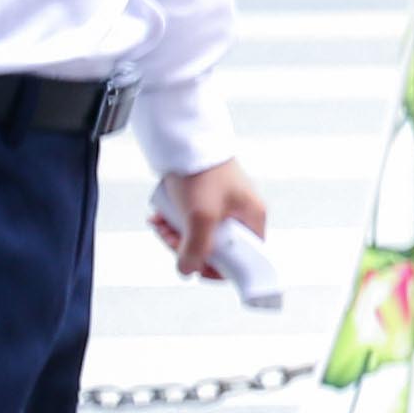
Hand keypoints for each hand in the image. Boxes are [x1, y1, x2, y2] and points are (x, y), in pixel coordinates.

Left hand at [150, 156, 268, 279]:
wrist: (188, 141)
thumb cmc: (203, 174)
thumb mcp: (201, 218)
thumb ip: (196, 250)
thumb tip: (187, 271)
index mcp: (253, 219)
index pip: (244, 259)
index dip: (219, 268)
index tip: (196, 266)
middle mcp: (242, 214)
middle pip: (216, 248)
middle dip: (188, 247)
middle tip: (170, 239)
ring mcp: (224, 206)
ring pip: (200, 235)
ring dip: (177, 235)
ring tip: (160, 224)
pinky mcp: (207, 198)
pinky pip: (191, 220)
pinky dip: (175, 221)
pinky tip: (160, 216)